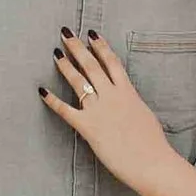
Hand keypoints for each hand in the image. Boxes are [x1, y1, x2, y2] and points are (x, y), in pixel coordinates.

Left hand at [42, 30, 178, 191]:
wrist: (151, 162)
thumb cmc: (153, 144)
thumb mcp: (144, 115)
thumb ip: (132, 103)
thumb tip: (127, 100)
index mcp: (128, 92)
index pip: (111, 62)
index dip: (101, 46)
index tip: (91, 34)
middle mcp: (112, 96)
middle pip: (91, 65)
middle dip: (77, 48)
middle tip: (65, 33)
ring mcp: (99, 110)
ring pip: (79, 81)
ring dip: (65, 66)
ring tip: (56, 53)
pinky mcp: (88, 127)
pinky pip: (66, 111)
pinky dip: (53, 100)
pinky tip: (42, 91)